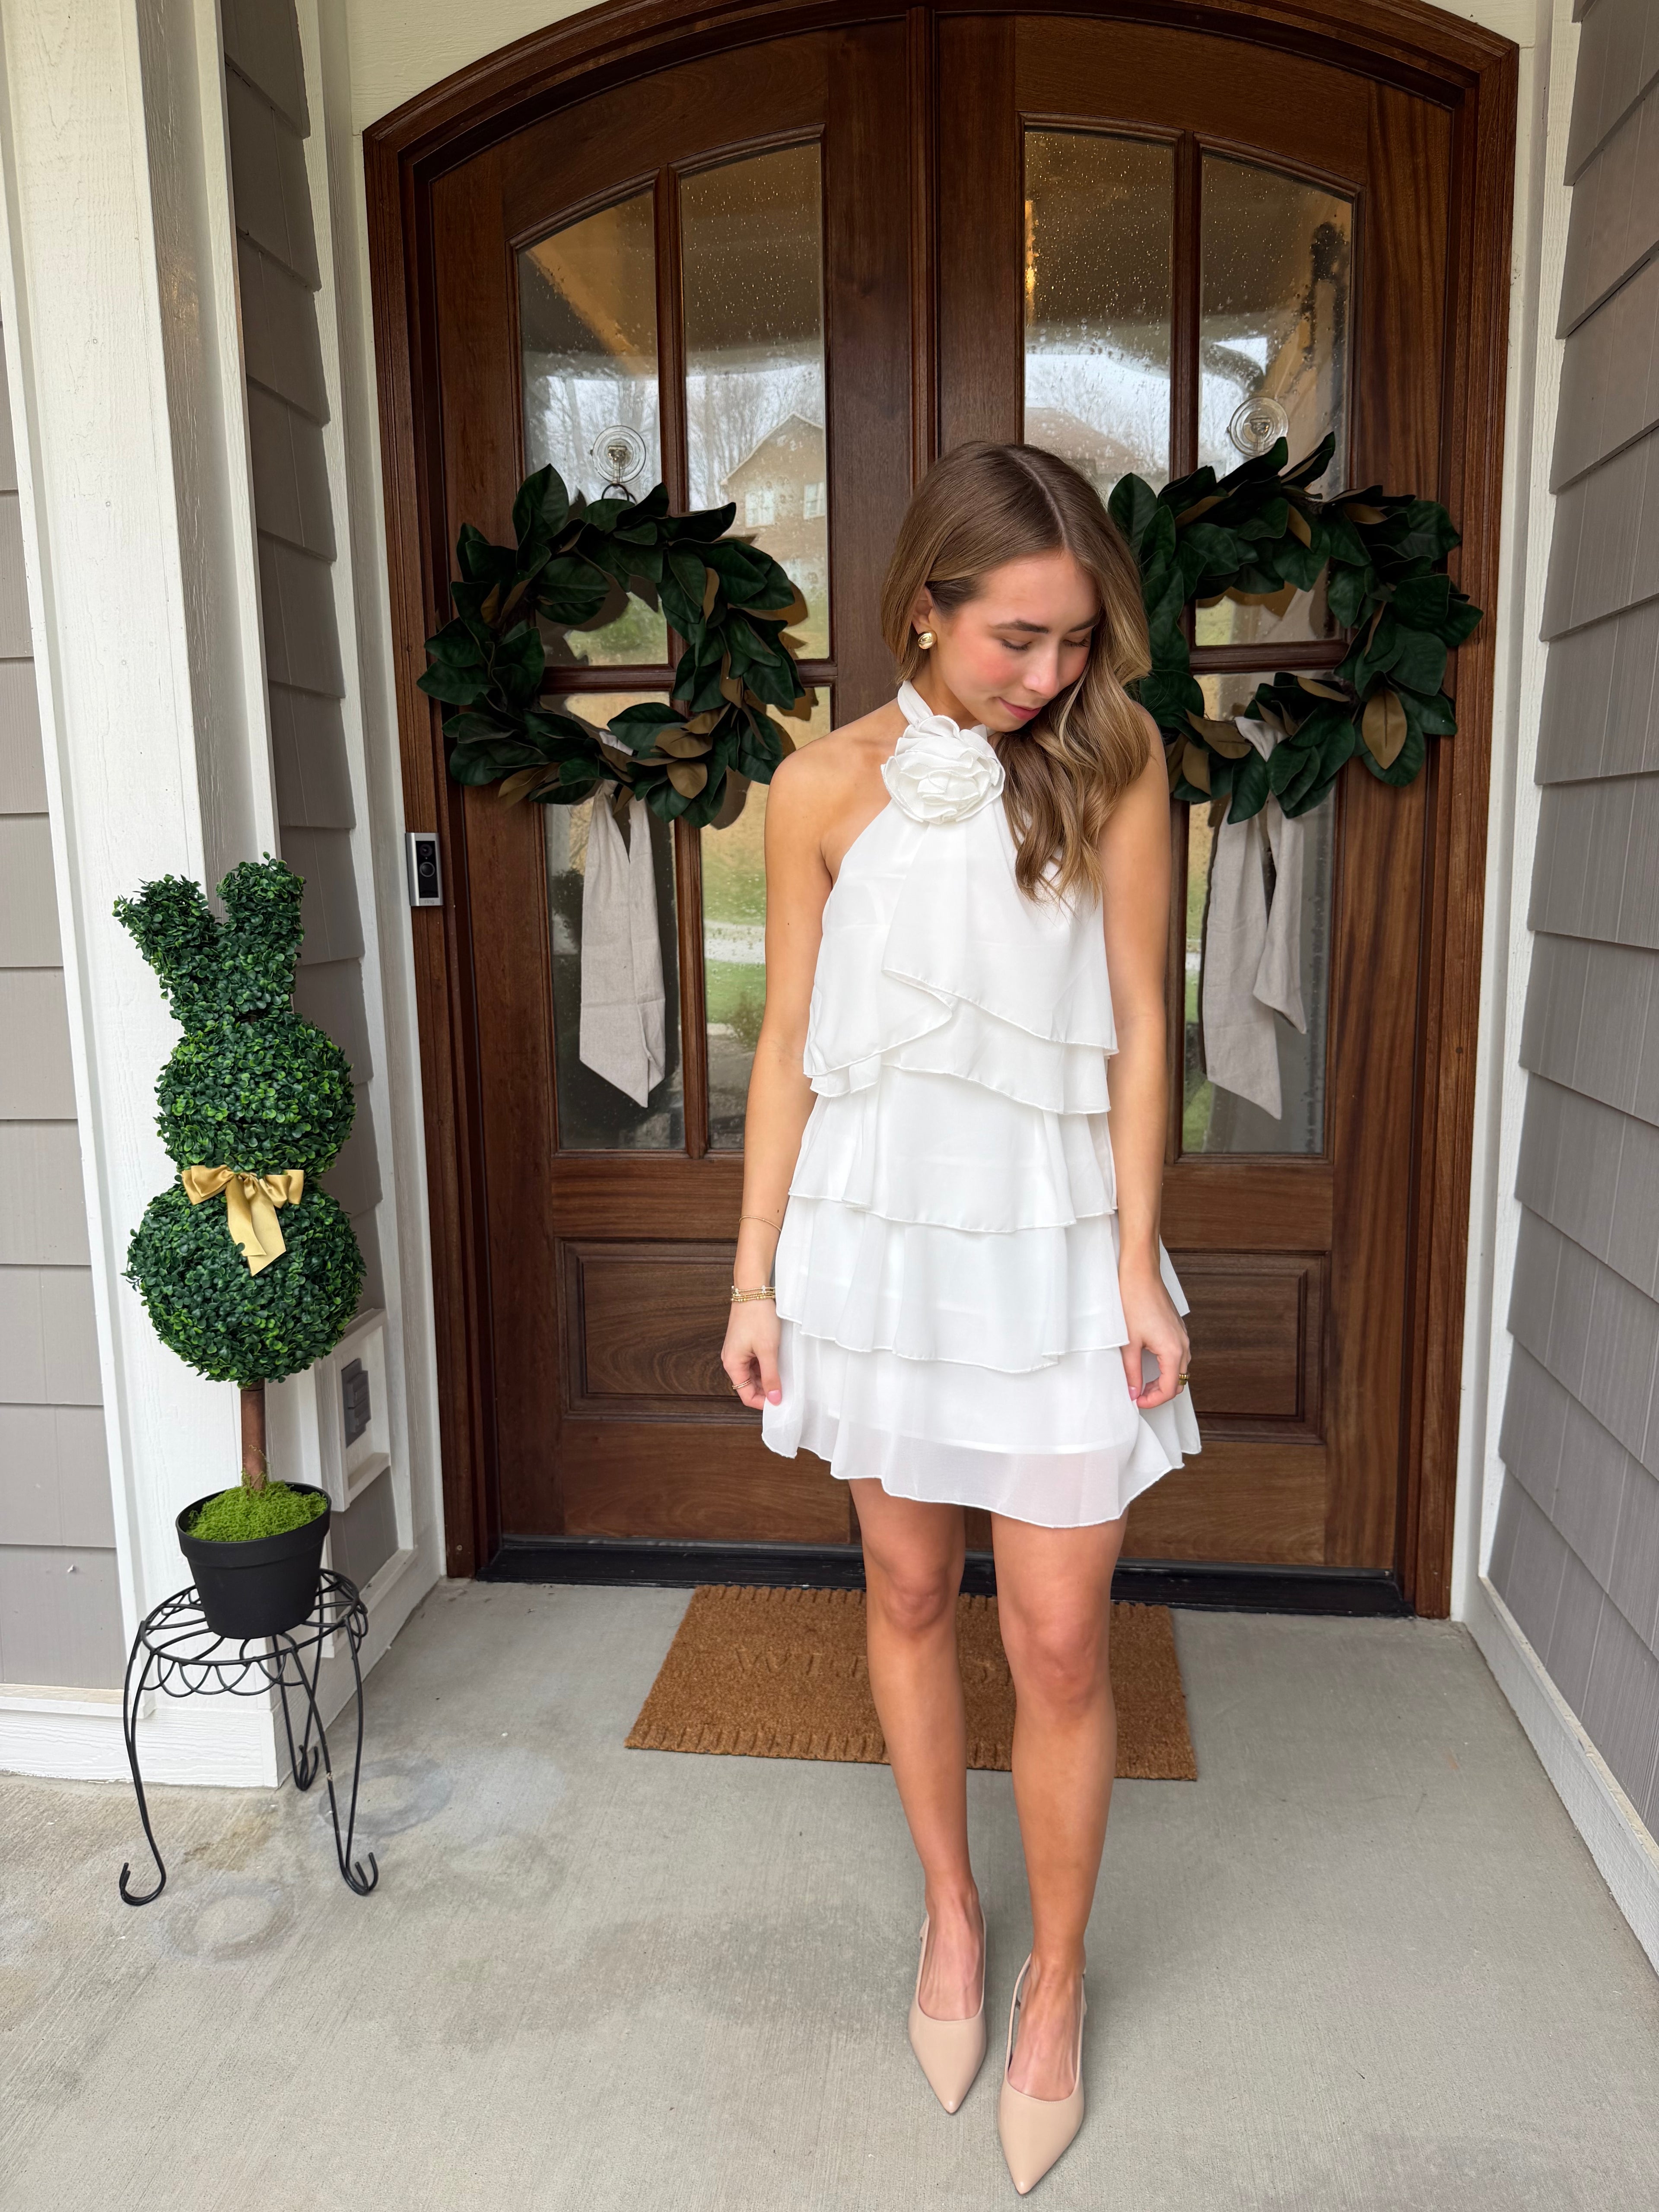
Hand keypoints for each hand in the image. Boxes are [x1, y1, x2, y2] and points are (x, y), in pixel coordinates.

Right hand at [722, 1300, 782, 1410]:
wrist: (752, 1291)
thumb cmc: (757, 1316)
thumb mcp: (768, 1350)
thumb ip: (771, 1377)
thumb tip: (774, 1398)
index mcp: (732, 1364)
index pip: (745, 1395)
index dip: (763, 1402)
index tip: (779, 1402)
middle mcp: (732, 1360)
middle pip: (748, 1386)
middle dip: (766, 1391)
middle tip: (785, 1391)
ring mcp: (738, 1352)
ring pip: (753, 1375)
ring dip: (767, 1378)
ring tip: (784, 1376)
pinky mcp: (744, 1344)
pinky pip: (754, 1363)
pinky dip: (766, 1367)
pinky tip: (778, 1364)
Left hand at [1118, 1256, 1189, 1411]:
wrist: (1141, 1275)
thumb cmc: (1134, 1302)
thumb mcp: (1129, 1343)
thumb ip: (1132, 1372)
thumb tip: (1133, 1392)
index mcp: (1173, 1351)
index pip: (1169, 1389)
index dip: (1153, 1401)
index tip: (1137, 1402)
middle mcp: (1183, 1345)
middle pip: (1178, 1382)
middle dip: (1159, 1393)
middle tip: (1138, 1395)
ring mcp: (1182, 1336)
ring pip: (1179, 1370)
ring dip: (1163, 1380)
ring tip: (1141, 1383)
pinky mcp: (1177, 1330)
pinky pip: (1178, 1356)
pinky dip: (1166, 1367)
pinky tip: (1149, 1365)